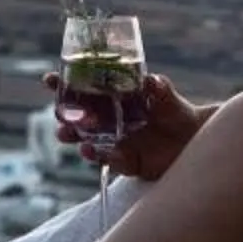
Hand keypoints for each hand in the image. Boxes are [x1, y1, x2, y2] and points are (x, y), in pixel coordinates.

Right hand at [40, 72, 206, 181]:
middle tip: (57, 114)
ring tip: (66, 134)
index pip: (83, 90)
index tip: (48, 80)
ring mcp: (115, 142)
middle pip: (78, 118)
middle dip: (64, 116)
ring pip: (87, 141)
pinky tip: (90, 151)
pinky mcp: (126, 162)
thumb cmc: (177, 112)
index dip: (63, 85)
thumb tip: (152, 81)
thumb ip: (160, 90)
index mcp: (113, 99)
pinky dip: (99, 156)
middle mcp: (109, 121)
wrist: (194, 140)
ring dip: (75, 138)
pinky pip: (109, 160)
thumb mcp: (168, 98)